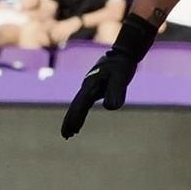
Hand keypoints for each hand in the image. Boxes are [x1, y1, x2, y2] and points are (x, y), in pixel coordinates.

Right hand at [60, 15, 155, 137]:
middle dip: (70, 121)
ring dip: (75, 118)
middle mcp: (87, 86)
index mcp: (90, 85)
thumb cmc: (122, 65)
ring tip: (72, 132)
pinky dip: (81, 111)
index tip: (69, 131)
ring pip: (79, 104)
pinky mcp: (95, 86)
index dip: (74, 118)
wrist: (124, 53)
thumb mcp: (121, 78)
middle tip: (66, 136)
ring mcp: (90, 86)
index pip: (79, 105)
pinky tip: (81, 117)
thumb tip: (110, 108)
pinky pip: (85, 101)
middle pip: (76, 106)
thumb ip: (116, 91)